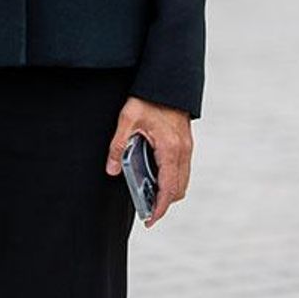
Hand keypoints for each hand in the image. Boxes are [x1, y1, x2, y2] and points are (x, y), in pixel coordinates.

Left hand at [105, 96, 192, 227]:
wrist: (167, 78)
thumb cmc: (147, 97)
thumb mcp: (127, 118)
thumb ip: (118, 145)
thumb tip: (112, 170)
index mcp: (170, 147)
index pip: (169, 188)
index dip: (160, 208)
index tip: (150, 220)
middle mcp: (182, 150)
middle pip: (179, 188)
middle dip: (164, 203)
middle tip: (146, 210)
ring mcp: (186, 146)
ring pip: (183, 179)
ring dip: (169, 191)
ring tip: (149, 195)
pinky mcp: (185, 141)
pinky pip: (182, 168)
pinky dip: (172, 178)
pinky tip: (156, 175)